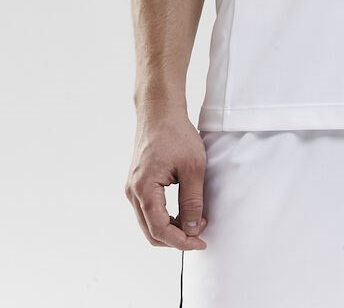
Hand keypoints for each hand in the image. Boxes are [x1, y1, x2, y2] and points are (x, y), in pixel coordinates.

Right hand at [125, 111, 208, 249]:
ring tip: (194, 222)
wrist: (160, 112)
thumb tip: (191, 228)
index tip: (201, 242)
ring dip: (170, 229)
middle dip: (175, 239)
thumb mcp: (193, 167)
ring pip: (148, 223)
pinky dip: (164, 218)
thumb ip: (192, 200)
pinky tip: (182, 213)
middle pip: (151, 232)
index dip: (181, 241)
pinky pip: (148, 211)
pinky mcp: (137, 183)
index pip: (160, 229)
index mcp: (144, 188)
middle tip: (199, 235)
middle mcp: (132, 192)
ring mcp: (132, 188)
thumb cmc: (176, 134)